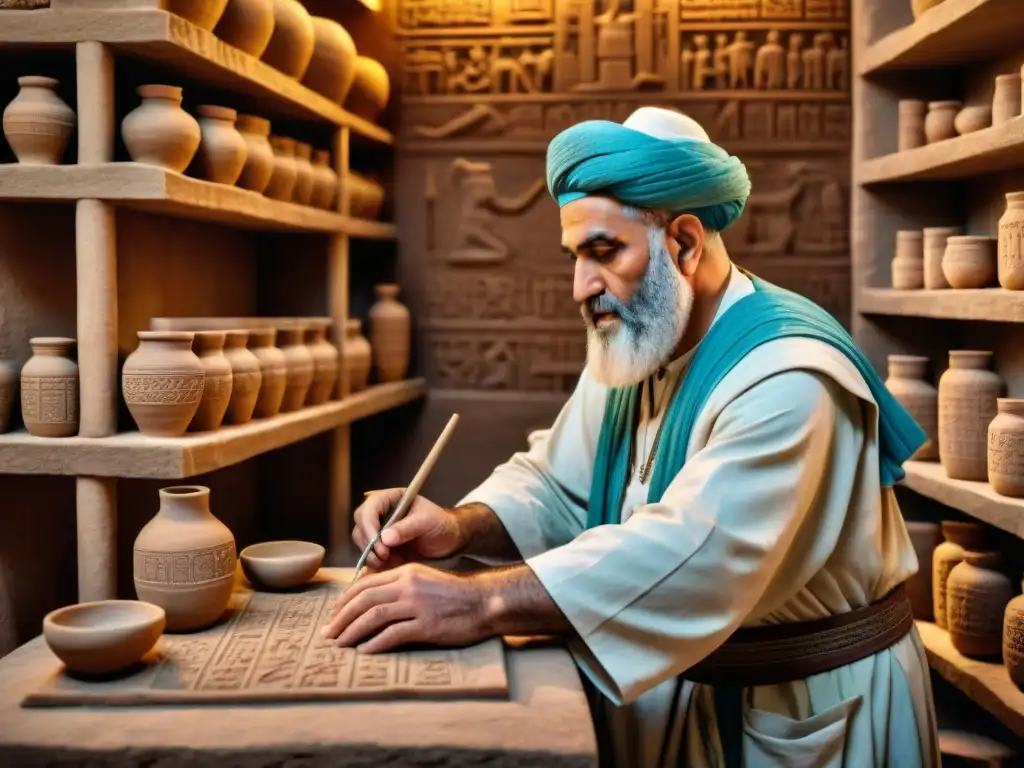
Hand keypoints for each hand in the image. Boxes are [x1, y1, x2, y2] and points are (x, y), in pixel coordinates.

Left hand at [323, 563, 490, 652]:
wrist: (484, 601)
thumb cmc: (454, 593)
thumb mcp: (424, 579)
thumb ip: (400, 585)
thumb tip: (372, 600)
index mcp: (406, 572)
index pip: (365, 584)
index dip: (345, 600)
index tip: (334, 614)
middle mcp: (408, 585)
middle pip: (364, 600)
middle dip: (341, 618)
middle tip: (328, 634)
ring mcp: (417, 605)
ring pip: (374, 616)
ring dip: (352, 632)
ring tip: (340, 645)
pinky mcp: (427, 625)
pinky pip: (393, 635)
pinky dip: (375, 644)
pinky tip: (364, 652)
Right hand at [352, 488, 462, 570]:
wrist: (449, 540)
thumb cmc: (441, 524)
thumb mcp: (427, 522)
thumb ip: (407, 528)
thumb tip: (385, 538)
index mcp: (390, 499)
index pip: (369, 509)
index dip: (370, 527)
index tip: (381, 545)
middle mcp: (380, 512)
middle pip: (360, 525)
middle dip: (368, 543)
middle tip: (384, 557)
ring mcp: (378, 530)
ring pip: (361, 541)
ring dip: (370, 554)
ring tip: (389, 562)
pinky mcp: (380, 546)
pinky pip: (368, 554)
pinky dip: (374, 562)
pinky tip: (388, 566)